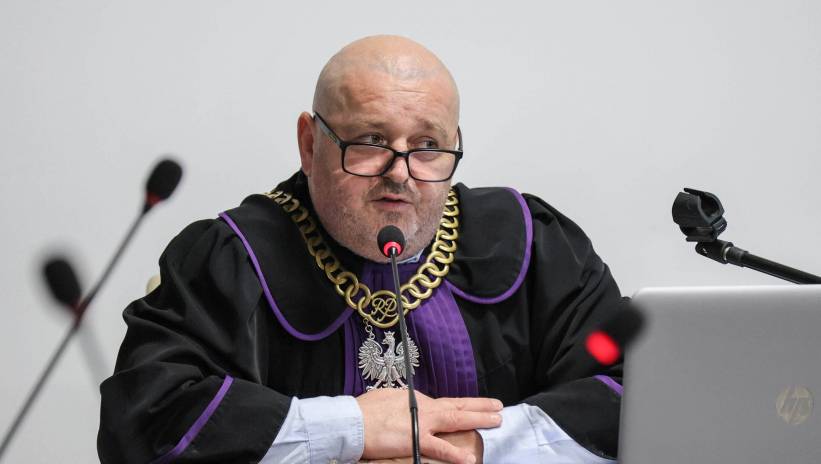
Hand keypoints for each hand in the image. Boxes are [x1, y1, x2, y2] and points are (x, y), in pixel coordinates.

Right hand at [356, 388, 501, 463]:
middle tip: (498, 407)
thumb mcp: (388, 399)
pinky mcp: (415, 440)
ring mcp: (422, 423)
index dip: (464, 404)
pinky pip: (440, 448)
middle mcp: (424, 408)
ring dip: (478, 419)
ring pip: (456, 420)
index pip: (446, 403)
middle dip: (480, 406)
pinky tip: (469, 458)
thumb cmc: (365, 411)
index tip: (477, 405)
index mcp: (417, 400)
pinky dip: (455, 453)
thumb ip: (403, 404)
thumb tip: (408, 407)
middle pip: (457, 406)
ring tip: (496, 421)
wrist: (353, 420)